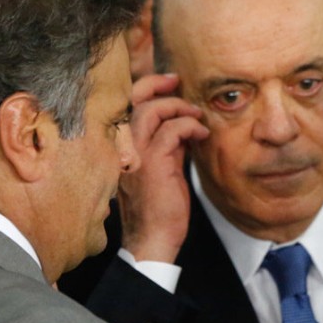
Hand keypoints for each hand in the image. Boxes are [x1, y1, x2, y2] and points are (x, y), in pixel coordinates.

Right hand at [118, 74, 208, 262]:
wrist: (153, 240)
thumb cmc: (158, 209)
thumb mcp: (162, 169)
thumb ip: (167, 146)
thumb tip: (183, 126)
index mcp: (120, 147)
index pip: (126, 105)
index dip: (146, 88)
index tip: (169, 83)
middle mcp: (121, 147)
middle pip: (134, 100)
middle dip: (158, 84)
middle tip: (178, 81)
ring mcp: (134, 155)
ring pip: (152, 110)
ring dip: (177, 106)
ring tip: (195, 114)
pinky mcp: (152, 164)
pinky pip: (172, 131)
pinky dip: (190, 127)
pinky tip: (201, 135)